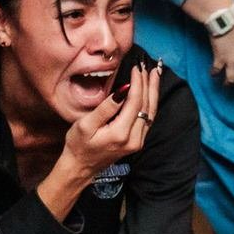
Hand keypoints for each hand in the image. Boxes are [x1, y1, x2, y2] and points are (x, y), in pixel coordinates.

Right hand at [60, 61, 161, 181]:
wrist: (80, 168)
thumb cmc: (78, 145)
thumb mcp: (86, 125)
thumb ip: (106, 108)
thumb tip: (122, 91)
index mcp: (121, 133)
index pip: (135, 102)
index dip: (137, 83)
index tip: (136, 67)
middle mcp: (134, 139)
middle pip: (146, 106)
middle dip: (149, 84)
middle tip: (149, 66)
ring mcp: (138, 142)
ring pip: (151, 112)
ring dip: (153, 92)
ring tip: (154, 74)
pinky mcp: (137, 142)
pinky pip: (148, 119)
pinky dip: (150, 102)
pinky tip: (150, 92)